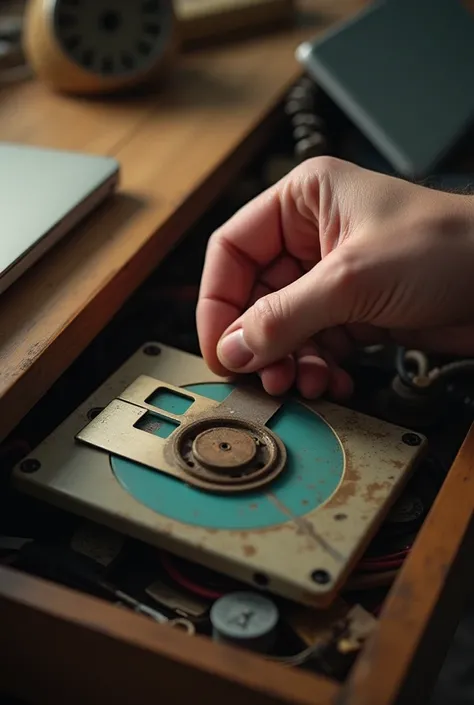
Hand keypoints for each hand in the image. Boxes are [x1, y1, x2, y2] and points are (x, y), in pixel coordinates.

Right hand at [197, 157, 473, 398]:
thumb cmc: (449, 247)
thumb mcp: (352, 280)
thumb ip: (284, 317)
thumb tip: (233, 348)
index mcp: (302, 202)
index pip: (232, 250)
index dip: (218, 301)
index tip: (220, 346)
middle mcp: (311, 237)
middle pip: (255, 296)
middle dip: (258, 341)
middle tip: (263, 376)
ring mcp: (332, 277)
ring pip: (283, 327)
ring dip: (288, 360)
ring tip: (301, 383)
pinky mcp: (354, 311)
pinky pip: (315, 345)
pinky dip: (316, 367)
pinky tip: (330, 382)